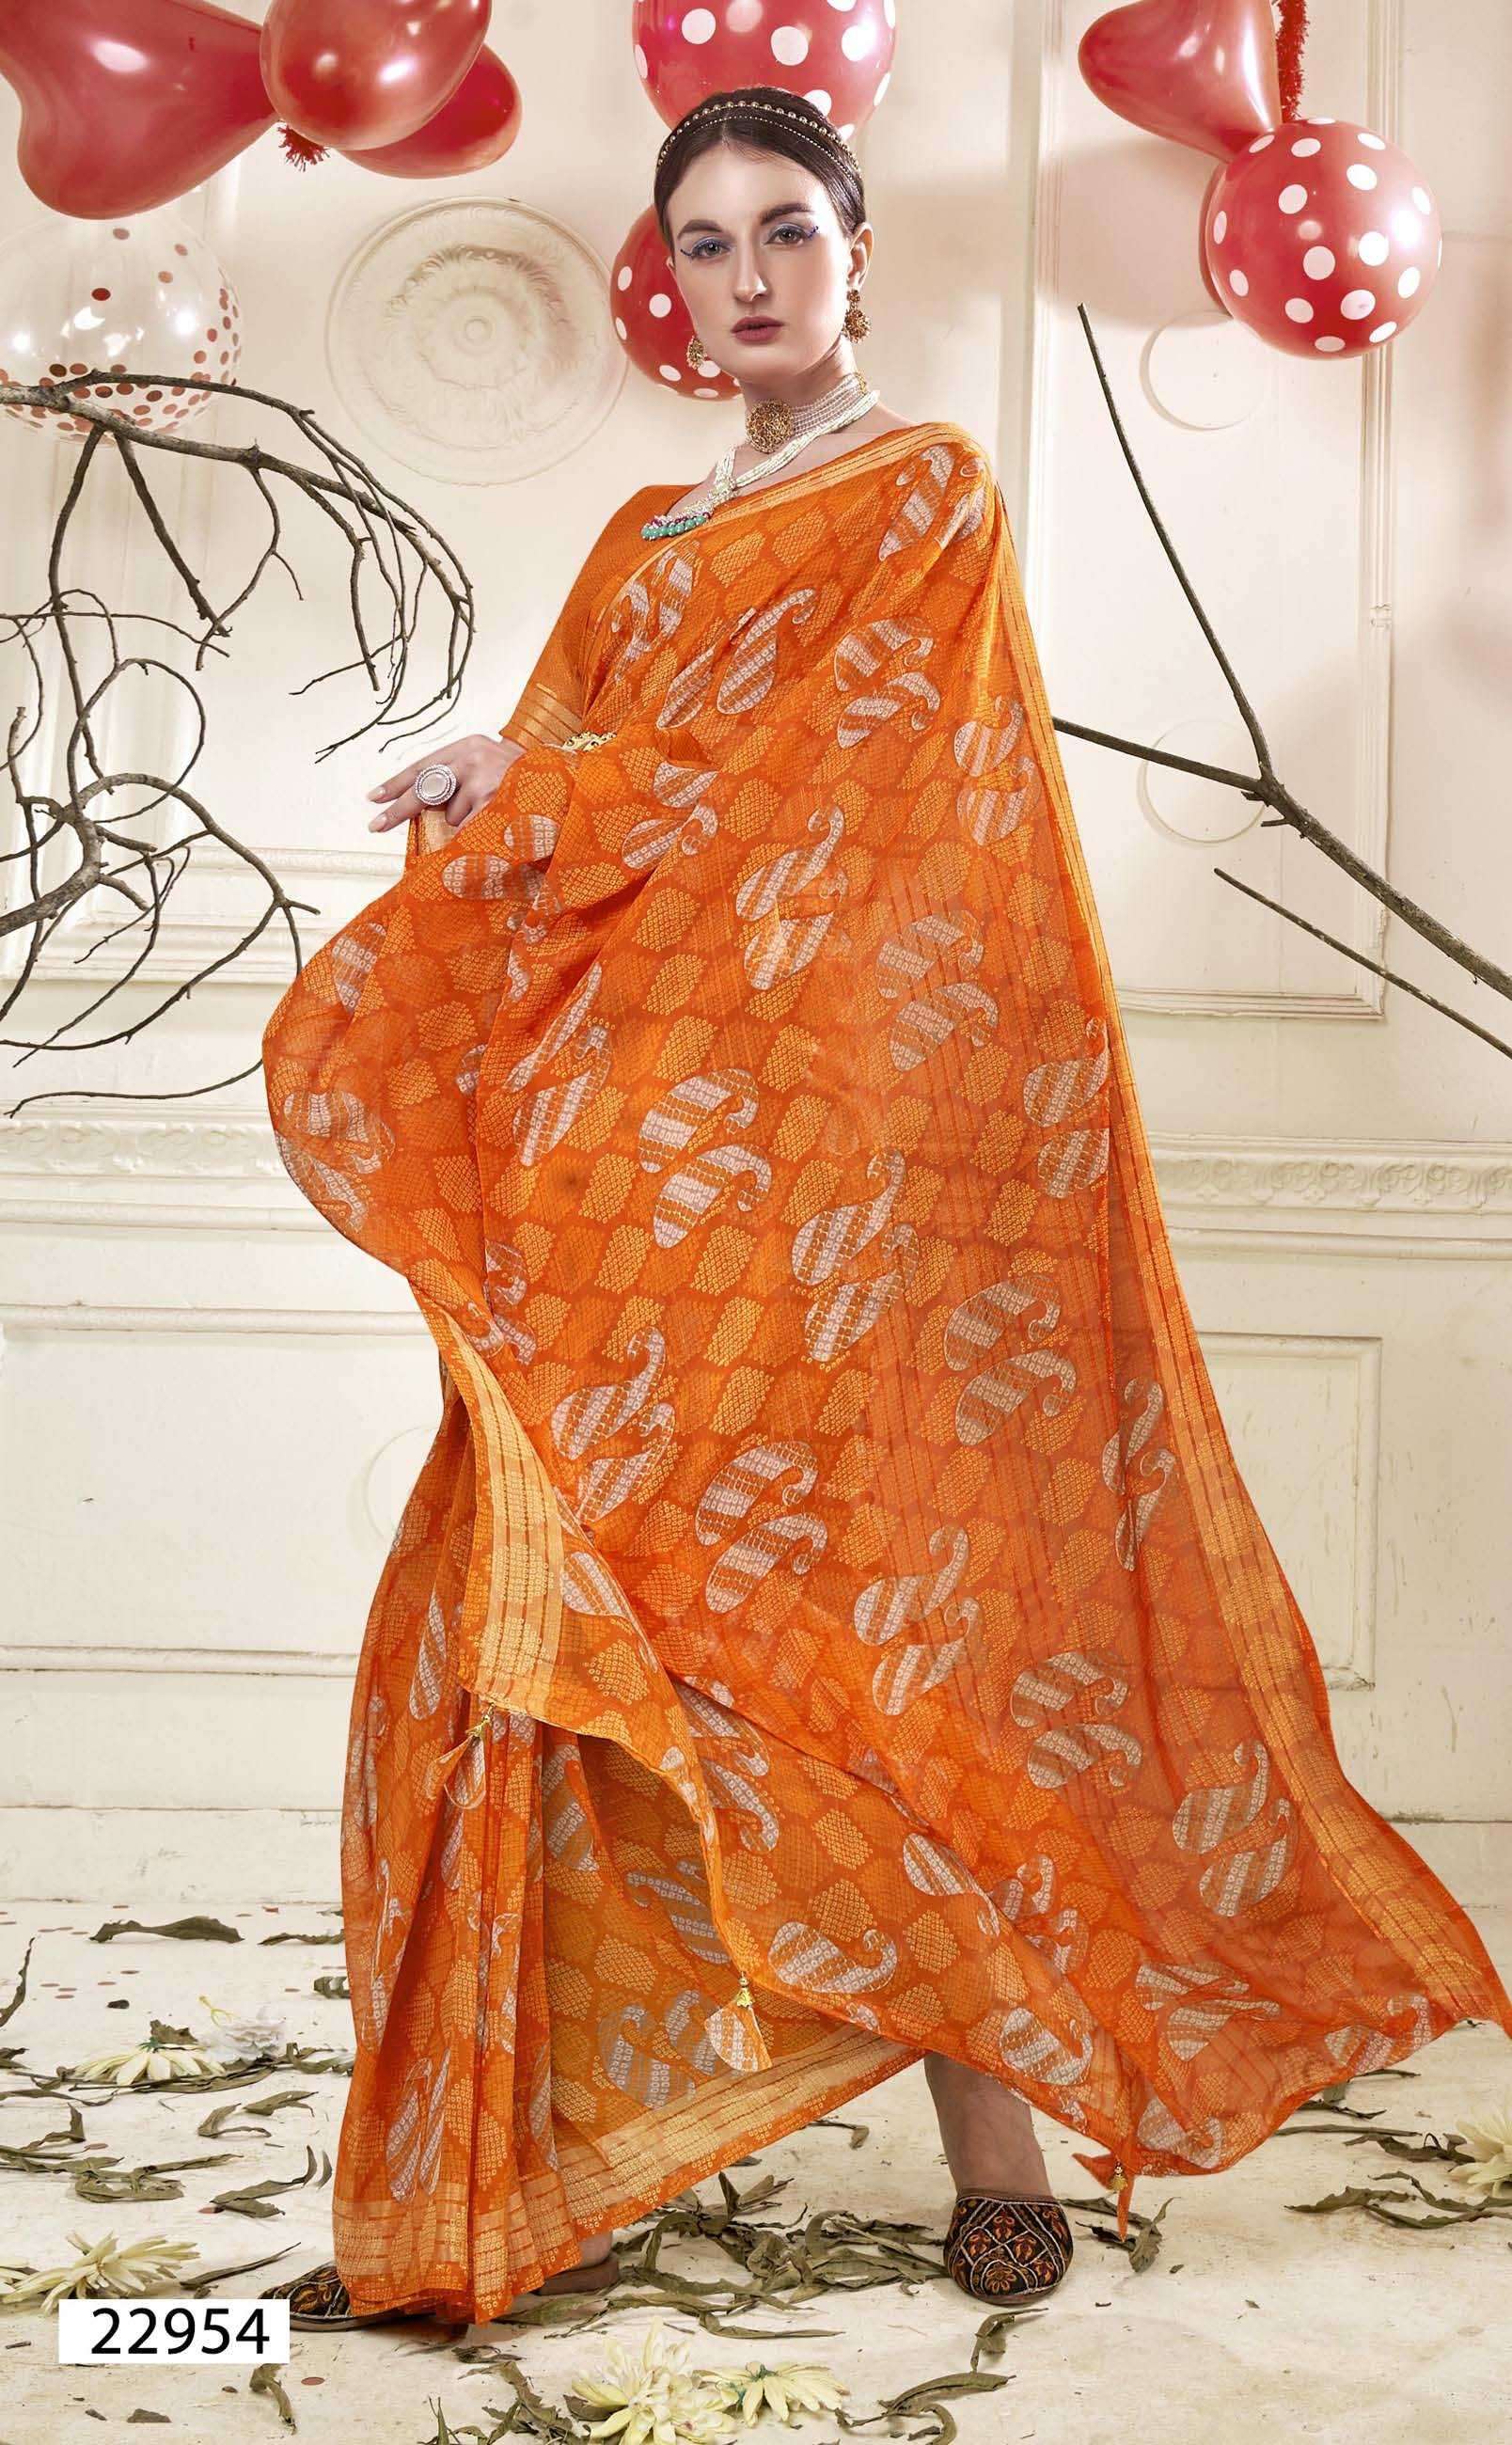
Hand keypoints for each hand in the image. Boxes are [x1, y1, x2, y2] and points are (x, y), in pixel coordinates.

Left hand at [365, 733, 524, 838]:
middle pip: (425, 789)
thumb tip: (423, 804)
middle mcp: (472, 759)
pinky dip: (471, 835)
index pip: (423, 765)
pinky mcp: (492, 803)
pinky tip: (488, 825)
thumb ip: (458, 777)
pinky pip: (467, 829)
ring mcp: (483, 781)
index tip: (374, 797)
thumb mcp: (488, 765)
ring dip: (463, 821)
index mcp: (467, 746)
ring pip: (451, 815)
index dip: (397, 783)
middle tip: (376, 825)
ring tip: (491, 811)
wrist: (562, 782)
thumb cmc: (522, 778)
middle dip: (399, 810)